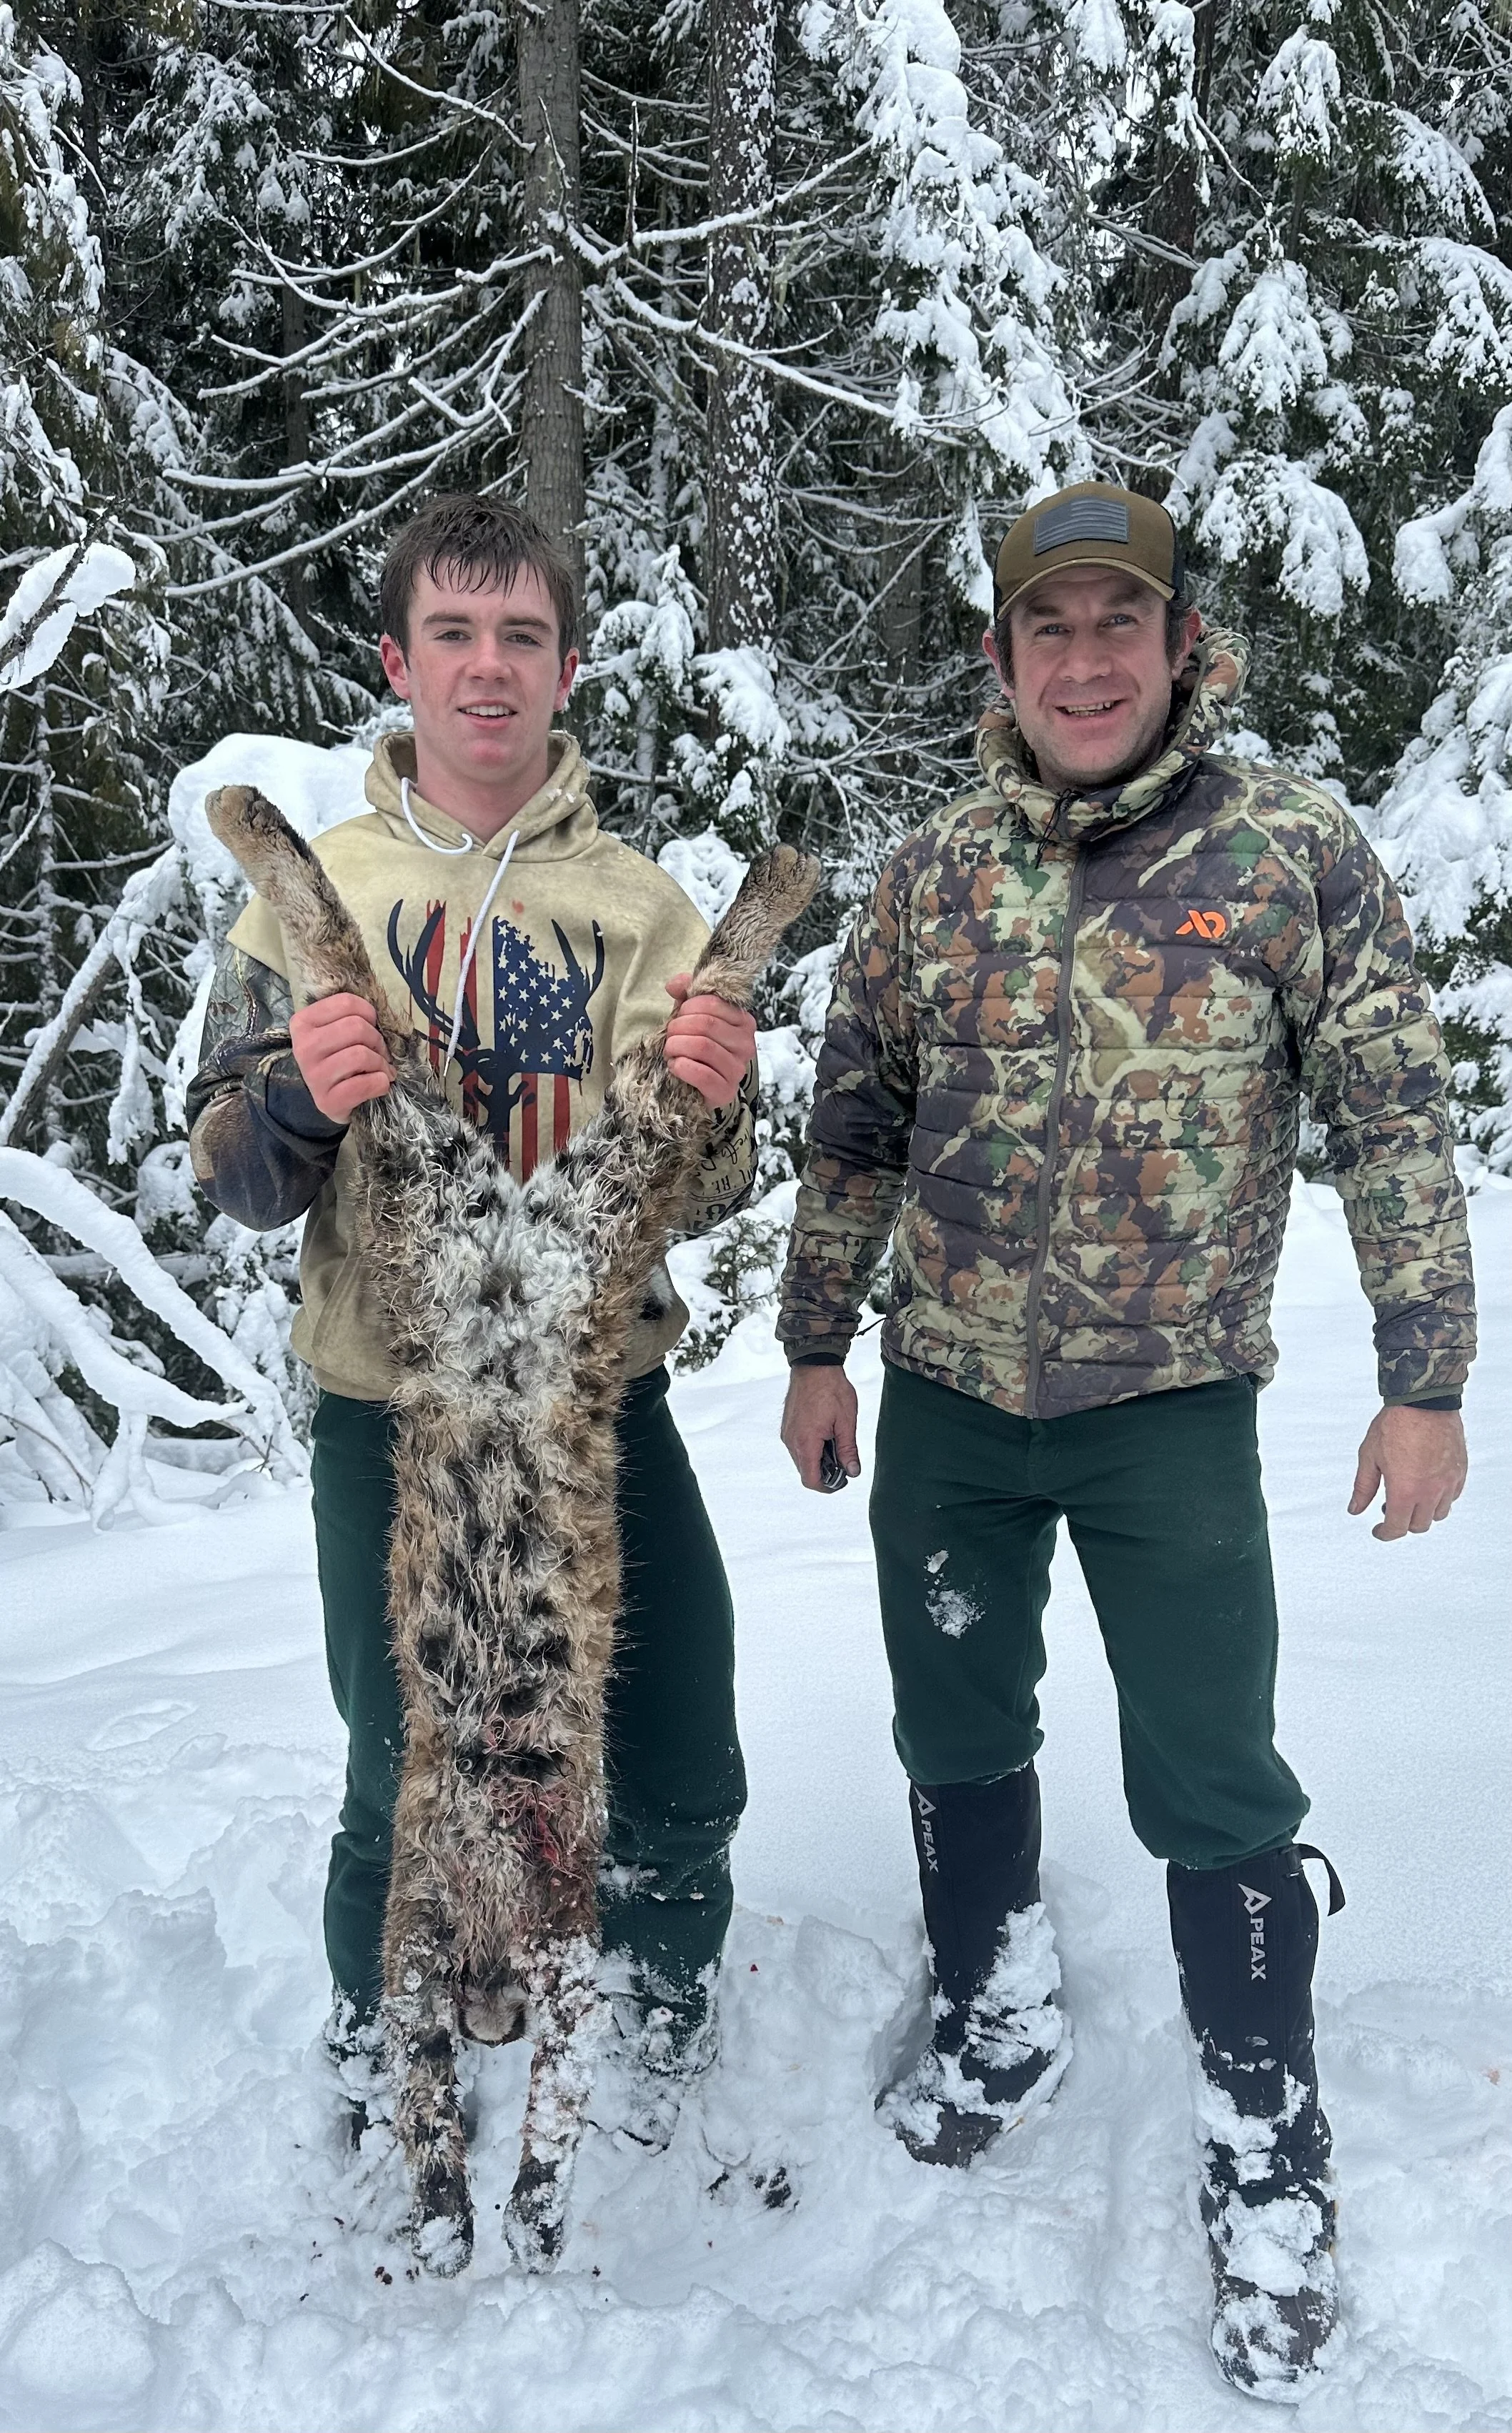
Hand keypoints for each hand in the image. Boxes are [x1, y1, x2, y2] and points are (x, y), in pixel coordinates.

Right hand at [290, 992, 391, 1122]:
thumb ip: (350, 1016)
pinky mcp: (327, 1101)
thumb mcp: (335, 1031)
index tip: (372, 1027)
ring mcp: (313, 1076)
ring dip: (381, 1063)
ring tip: (381, 1069)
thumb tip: (381, 1014)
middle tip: (381, 1052)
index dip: (369, 1014)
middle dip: (378, 1040)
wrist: (330, 1100)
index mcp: (303, 1022)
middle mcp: (303, 1047)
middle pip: (356, 1027)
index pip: (346, 1002)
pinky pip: (364, 1084)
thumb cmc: (337, 1059)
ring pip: (361, 1054)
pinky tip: (380, 1084)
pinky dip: (381, 1083)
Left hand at [663, 976, 755, 1108]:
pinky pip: (702, 1075)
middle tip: (669, 1035)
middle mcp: (746, 1044)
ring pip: (703, 1047)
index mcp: (743, 1021)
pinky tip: (674, 1065)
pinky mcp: (726, 1091)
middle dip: (679, 1027)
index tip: (678, 1016)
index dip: (687, 1007)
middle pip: (706, 1024)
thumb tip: (674, 985)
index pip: (713, 1003)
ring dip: (677, 1046)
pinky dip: (681, 1067)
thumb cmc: (697, 1047)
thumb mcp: (692, 1016)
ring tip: (670, 1050)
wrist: (700, 1087)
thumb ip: (686, 994)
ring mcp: (738, 1069)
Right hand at [780, 1363, 861, 1491]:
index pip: (810, 1479)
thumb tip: (852, 1471)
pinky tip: (825, 1435)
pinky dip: (811, 1448)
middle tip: (844, 1462)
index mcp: (806, 1442)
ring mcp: (787, 1433)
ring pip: (801, 1459)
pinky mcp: (787, 1426)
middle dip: (824, 1472)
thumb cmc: (831, 1389)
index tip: (840, 1482)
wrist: (814, 1365)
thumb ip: (848, 1450)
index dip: (826, 1487)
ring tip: (836, 1443)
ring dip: (818, 1459)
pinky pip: (797, 1446)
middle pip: (805, 1471)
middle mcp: (792, 1440)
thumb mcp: (846, 1422)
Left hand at [1348, 1404, 1466, 1541]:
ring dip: (1423, 1512)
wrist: (1424, 1402)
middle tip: (1390, 1509)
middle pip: (1418, 1525)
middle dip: (1403, 1523)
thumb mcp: (1369, 1456)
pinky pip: (1452, 1497)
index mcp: (1404, 1490)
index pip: (1397, 1528)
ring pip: (1438, 1514)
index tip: (1379, 1530)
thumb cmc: (1396, 1425)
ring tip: (1410, 1496)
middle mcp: (1429, 1491)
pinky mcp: (1459, 1472)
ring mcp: (1448, 1483)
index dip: (1385, 1533)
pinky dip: (1440, 1499)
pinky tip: (1428, 1486)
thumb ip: (1363, 1487)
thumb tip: (1356, 1509)